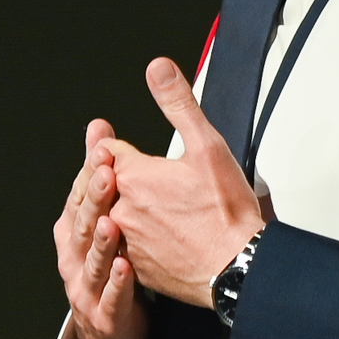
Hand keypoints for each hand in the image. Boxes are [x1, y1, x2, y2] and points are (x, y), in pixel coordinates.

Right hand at [52, 117, 146, 338]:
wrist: (113, 331)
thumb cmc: (110, 266)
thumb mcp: (102, 217)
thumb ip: (100, 173)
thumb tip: (99, 127)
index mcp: (73, 230)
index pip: (78, 195)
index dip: (88, 172)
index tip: (104, 147)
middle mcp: (74, 256)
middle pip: (82, 223)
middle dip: (93, 197)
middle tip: (107, 172)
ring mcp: (86, 286)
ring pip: (92, 259)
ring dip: (101, 239)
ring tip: (112, 219)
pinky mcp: (105, 313)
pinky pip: (111, 295)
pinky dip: (116, 281)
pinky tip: (126, 266)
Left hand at [102, 58, 269, 307]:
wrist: (236, 267)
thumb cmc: (225, 214)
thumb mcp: (206, 145)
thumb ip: (178, 103)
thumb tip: (159, 70)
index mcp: (134, 176)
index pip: (106, 151)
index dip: (116, 147)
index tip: (120, 148)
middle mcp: (121, 208)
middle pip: (102, 184)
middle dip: (112, 176)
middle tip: (130, 176)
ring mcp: (125, 240)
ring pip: (109, 216)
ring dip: (118, 209)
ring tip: (140, 208)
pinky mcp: (134, 268)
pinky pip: (120, 249)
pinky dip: (129, 240)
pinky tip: (147, 238)